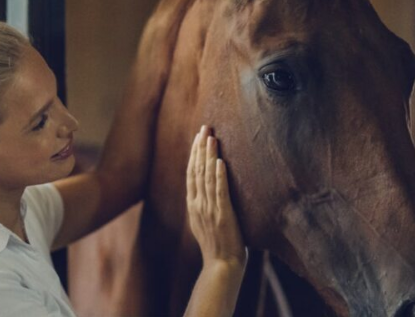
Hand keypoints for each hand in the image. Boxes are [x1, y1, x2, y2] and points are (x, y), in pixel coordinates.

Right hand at [186, 126, 246, 267]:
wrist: (221, 266)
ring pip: (206, 177)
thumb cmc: (217, 247)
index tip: (198, 136)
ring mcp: (209, 209)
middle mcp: (198, 204)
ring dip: (208, 155)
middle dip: (200, 147)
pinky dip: (219, 176)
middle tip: (204, 127)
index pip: (192, 173)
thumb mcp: (205, 223)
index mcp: (193, 205)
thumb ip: (204, 206)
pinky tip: (220, 162)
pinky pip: (220, 192)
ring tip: (211, 137)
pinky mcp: (223, 215)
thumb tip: (207, 192)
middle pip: (197, 170)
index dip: (195, 154)